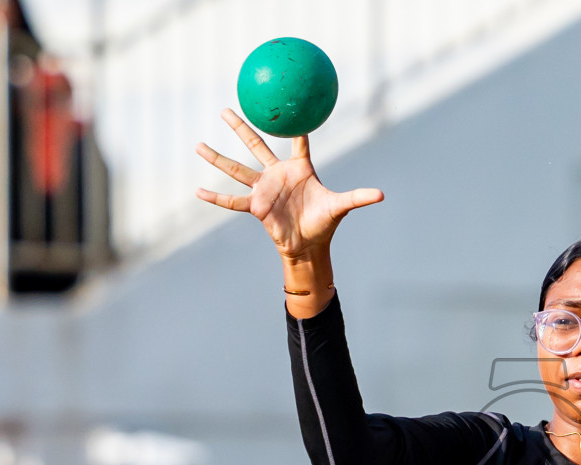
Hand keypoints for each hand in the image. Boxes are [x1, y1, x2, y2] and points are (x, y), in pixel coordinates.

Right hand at [193, 109, 382, 260]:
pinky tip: (198, 191)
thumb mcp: (340, 206)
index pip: (298, 141)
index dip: (296, 125)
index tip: (289, 102)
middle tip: (226, 109)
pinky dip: (216, 197)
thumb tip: (382, 195)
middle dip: (240, 127)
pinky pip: (232, 200)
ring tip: (198, 145)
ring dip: (218, 158)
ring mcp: (263, 189)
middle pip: (256, 145)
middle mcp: (277, 175)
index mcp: (298, 169)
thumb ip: (358, 197)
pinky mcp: (256, 207)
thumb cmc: (324, 223)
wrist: (309, 246)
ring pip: (236, 169)